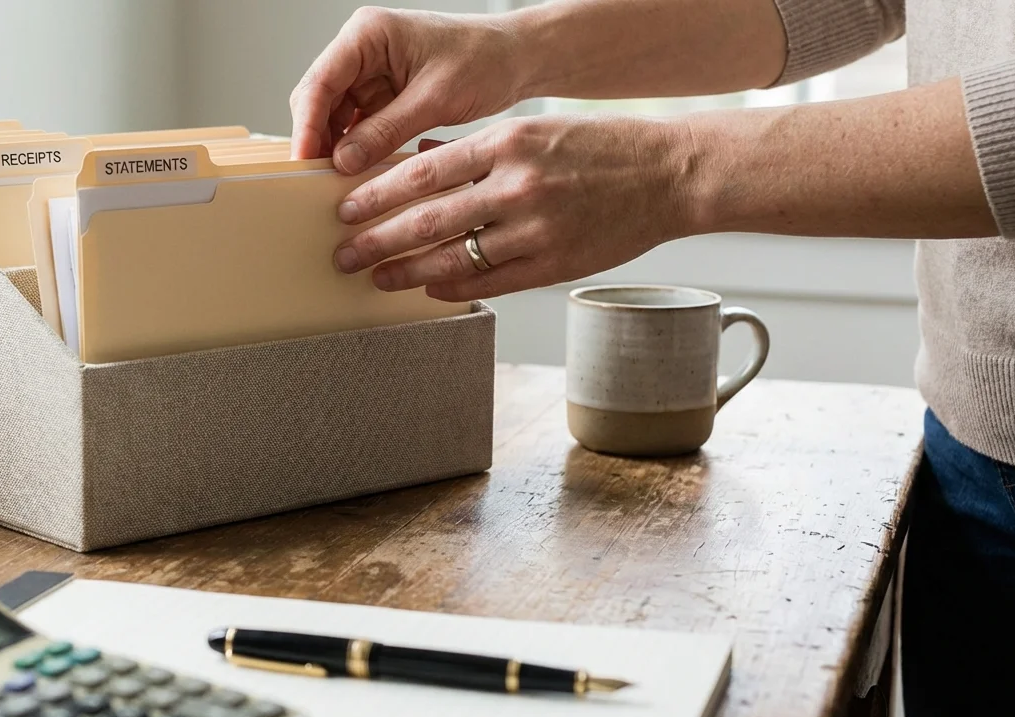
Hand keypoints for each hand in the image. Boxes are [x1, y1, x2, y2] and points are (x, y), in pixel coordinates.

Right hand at [289, 7, 529, 171]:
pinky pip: (357, 125)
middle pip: (319, 99)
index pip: (321, 81)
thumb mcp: (434, 99)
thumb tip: (343, 162)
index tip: (304, 160)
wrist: (516, 59)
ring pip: (334, 116)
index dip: (307, 124)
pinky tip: (358, 174)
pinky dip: (356, 149)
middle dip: (318, 139)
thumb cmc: (484, 60)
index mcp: (368, 34)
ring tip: (337, 184)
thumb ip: (385, 131)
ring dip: (336, 148)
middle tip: (317, 181)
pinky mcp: (382, 94)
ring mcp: (369, 72)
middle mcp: (362, 49)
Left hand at [332, 115, 694, 300]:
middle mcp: (518, 186)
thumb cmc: (602, 149)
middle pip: (428, 218)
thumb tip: (420, 157)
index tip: (346, 208)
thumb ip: (477, 148)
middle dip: (377, 240)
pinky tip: (428, 288)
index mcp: (508, 143)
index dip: (377, 194)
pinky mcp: (554, 263)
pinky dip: (452, 287)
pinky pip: (490, 282)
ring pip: (453, 256)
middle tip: (344, 254)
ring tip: (376, 278)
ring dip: (406, 271)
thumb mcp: (536, 130)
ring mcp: (536, 229)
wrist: (670, 175)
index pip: (423, 172)